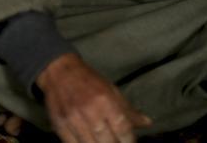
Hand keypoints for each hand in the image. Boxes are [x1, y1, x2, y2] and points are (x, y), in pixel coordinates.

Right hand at [35, 53, 151, 142]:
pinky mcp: (59, 126)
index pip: (123, 129)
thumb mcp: (111, 90)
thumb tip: (147, 123)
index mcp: (106, 100)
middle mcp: (90, 111)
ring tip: (103, 142)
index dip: (129, 141)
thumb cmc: (89, 81)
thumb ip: (128, 110)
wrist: (59, 71)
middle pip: (108, 141)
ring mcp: (73, 120)